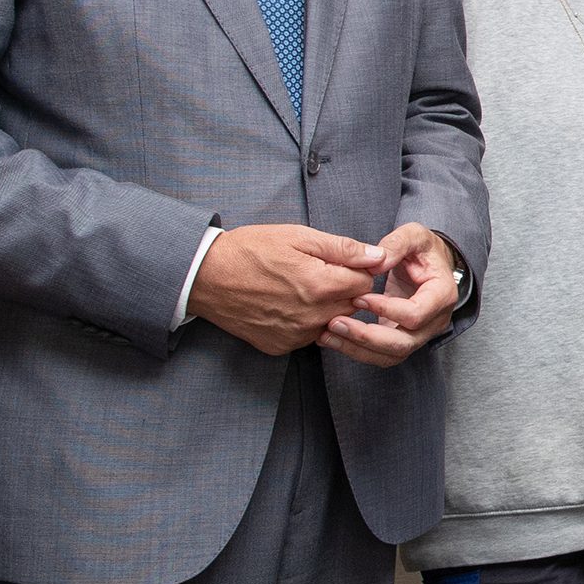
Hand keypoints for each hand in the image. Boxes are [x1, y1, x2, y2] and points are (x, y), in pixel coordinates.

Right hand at [190, 224, 386, 355]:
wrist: (204, 276)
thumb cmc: (250, 250)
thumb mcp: (299, 236)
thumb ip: (343, 248)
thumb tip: (378, 256)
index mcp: (320, 285)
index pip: (366, 284)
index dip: (357, 271)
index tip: (340, 263)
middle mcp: (311, 316)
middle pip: (352, 306)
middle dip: (343, 289)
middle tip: (318, 273)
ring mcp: (295, 335)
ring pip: (332, 323)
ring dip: (325, 308)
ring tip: (299, 288)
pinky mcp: (280, 346)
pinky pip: (308, 336)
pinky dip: (304, 322)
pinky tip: (285, 304)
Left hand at [321, 224, 463, 368]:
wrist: (429, 265)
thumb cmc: (422, 250)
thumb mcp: (413, 235)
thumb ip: (396, 244)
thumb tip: (377, 261)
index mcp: (442, 295)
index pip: (415, 314)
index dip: (386, 309)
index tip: (359, 297)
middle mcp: (436, 321)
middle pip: (403, 343)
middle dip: (366, 336)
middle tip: (336, 322)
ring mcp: (421, 334)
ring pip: (391, 355)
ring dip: (358, 349)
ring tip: (329, 334)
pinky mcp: (404, 339)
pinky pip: (382, 356)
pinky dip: (357, 351)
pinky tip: (334, 338)